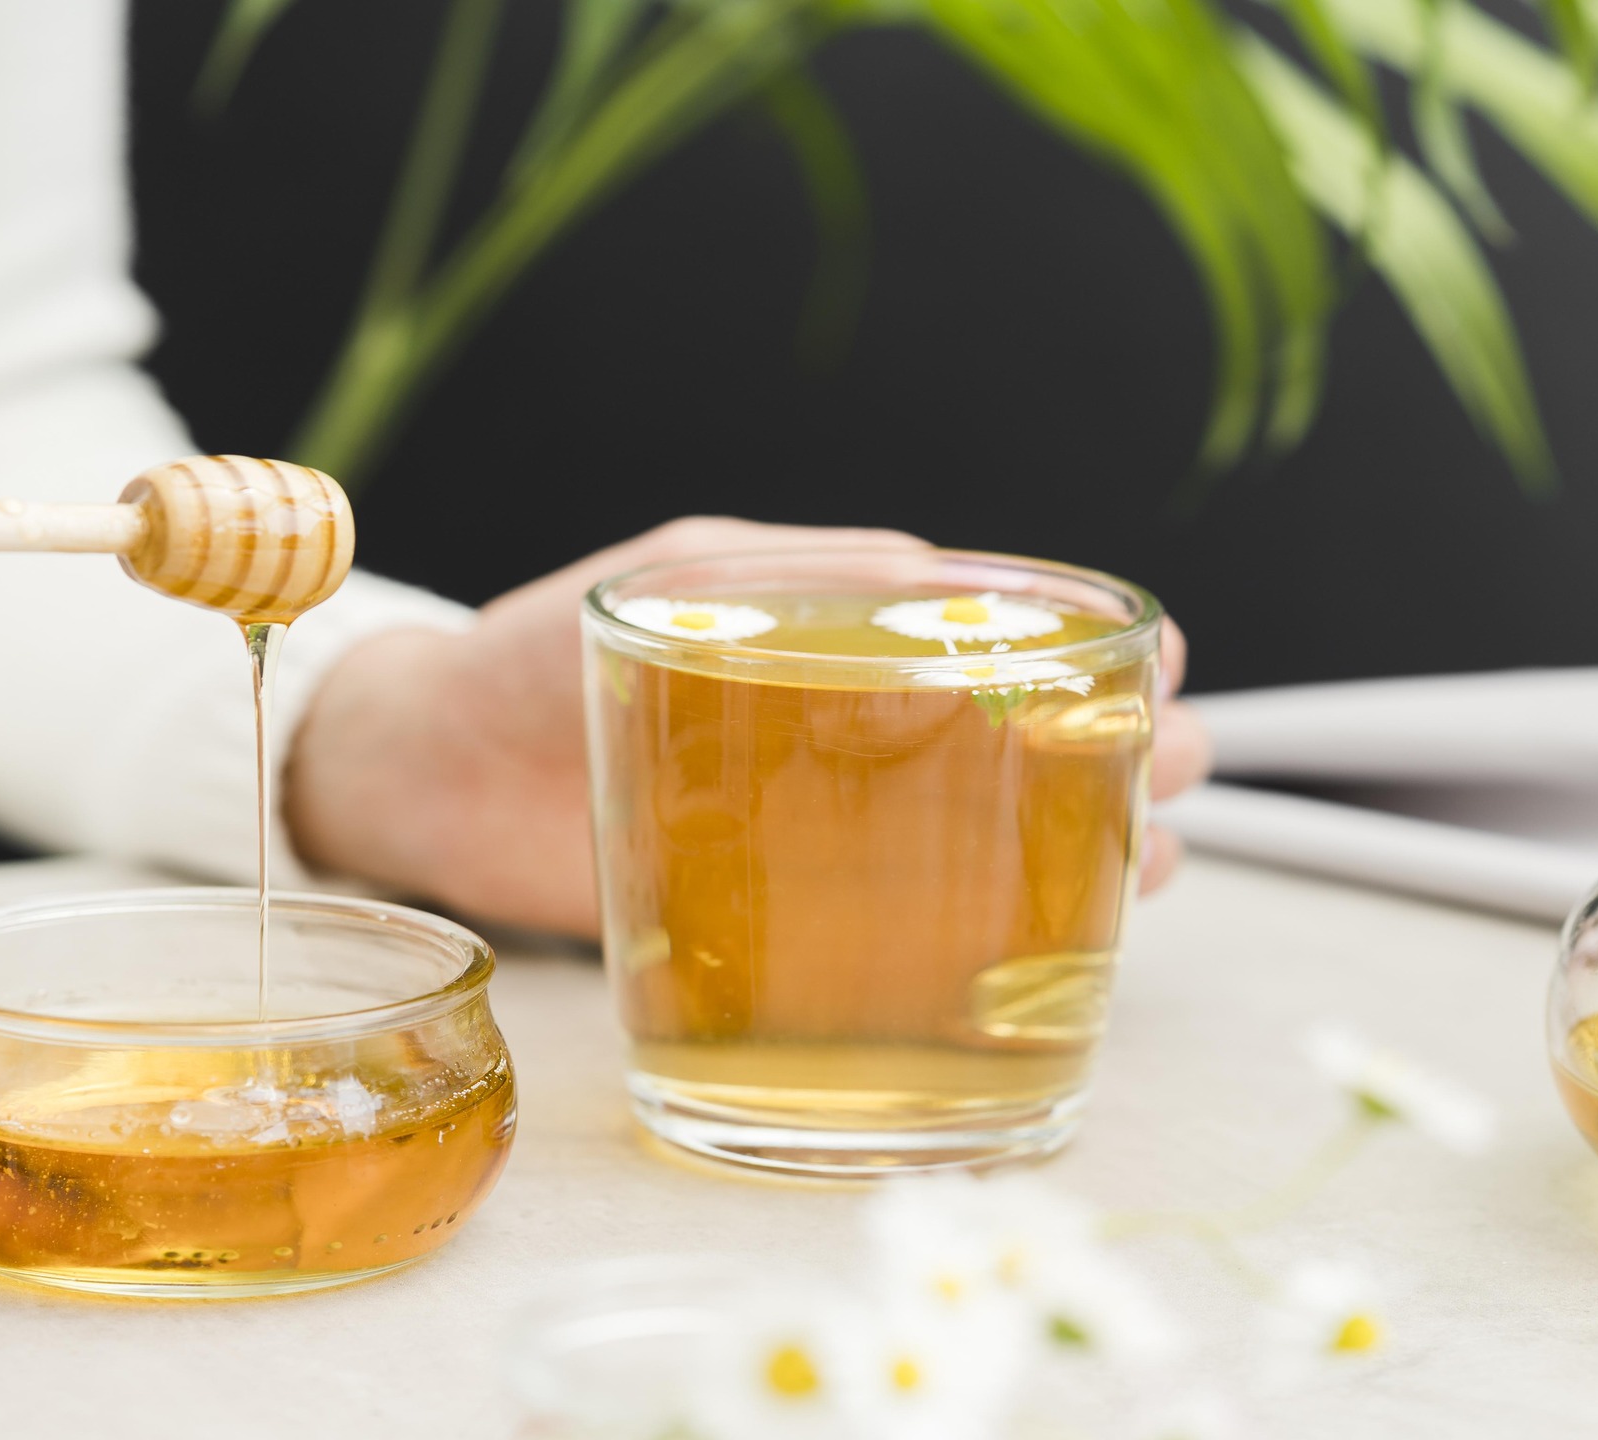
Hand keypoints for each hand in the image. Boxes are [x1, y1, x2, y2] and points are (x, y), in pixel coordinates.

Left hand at [285, 516, 1211, 934]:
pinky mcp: (794, 912)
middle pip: (1038, 729)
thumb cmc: (532, 655)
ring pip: (1008, 826)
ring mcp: (835, 820)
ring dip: (1099, 841)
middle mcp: (858, 723)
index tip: (1161, 657)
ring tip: (1158, 861)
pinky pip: (926, 921)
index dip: (1098, 638)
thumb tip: (931, 581)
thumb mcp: (669, 584)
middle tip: (1176, 769)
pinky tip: (1058, 945)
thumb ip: (787, 578)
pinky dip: (1009, 932)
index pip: (1006, 621)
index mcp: (839, 623)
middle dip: (1132, 744)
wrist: (422, 776)